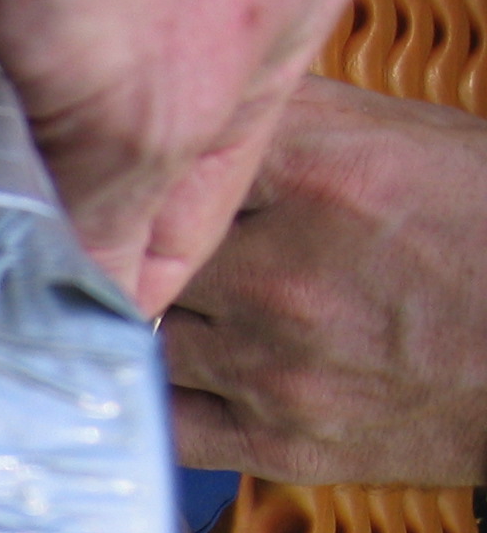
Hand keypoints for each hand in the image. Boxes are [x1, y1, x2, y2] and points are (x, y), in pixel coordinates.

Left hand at [163, 77, 486, 485]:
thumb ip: (298, 116)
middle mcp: (284, 275)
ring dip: (139, 314)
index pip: (175, 155)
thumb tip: (207, 93)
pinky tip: (162, 366)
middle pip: (141, 249)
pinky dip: (146, 391)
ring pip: (138, 329)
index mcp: (323, 178)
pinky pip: (159, 417)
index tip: (127, 167)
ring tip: (162, 296)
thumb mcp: (409, 139)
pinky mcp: (276, 439)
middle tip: (123, 236)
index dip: (146, 163)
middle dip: (134, 241)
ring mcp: (273, 365)